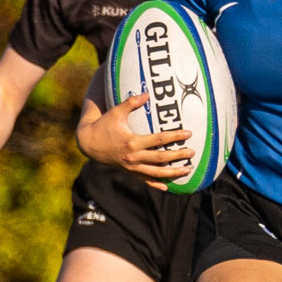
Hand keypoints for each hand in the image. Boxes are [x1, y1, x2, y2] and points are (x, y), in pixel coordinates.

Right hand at [76, 93, 191, 188]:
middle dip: (178, 156)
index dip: (174, 136)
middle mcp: (133, 157)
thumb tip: (147, 93)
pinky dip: (156, 184)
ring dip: (173, 173)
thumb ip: (131, 102)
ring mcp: (131, 167)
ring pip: (156, 173)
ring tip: (188, 170)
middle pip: (161, 158)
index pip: (158, 139)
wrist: (89, 143)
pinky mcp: (129, 172)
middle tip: (192, 152)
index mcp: (132, 142)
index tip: (188, 133)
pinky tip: (168, 188)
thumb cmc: (104, 125)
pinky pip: (145, 180)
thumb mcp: (116, 112)